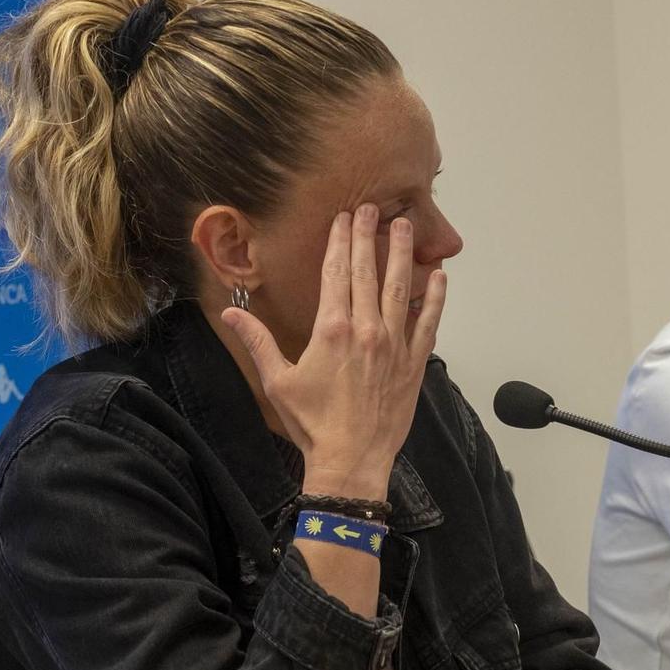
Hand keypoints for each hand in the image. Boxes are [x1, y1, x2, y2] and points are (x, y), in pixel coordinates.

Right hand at [222, 204, 447, 496]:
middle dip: (369, 236)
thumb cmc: (314, 425)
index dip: (340, 241)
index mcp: (332, 329)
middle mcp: (366, 330)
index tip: (344, 217)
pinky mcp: (413, 364)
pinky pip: (428, 323)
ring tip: (404, 227)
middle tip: (374, 207)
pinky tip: (439, 277)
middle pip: (367, 272)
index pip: (336, 273)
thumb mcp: (278, 381)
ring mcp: (394, 345)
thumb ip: (257, 341)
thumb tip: (231, 313)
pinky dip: (434, 298)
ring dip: (401, 255)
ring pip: (400, 288)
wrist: (351, 461)